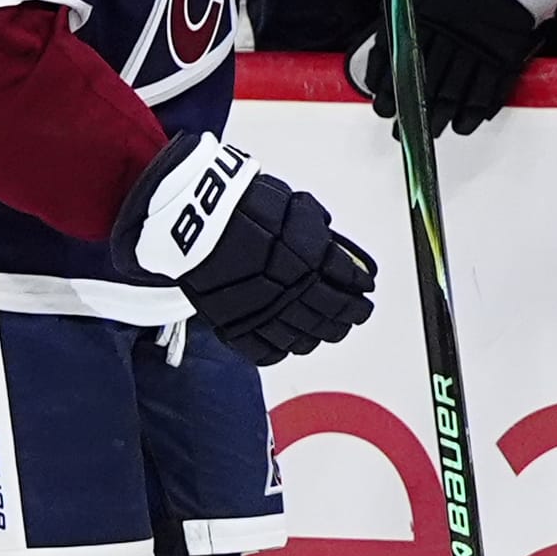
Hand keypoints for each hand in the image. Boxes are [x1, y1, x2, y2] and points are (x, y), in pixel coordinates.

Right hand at [111, 131, 377, 364]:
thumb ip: (319, 234)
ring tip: (329, 330)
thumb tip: (341, 255)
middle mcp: (293, 289)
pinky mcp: (238, 327)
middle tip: (356, 314)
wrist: (192, 217)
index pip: (349, 280)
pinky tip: (291, 342)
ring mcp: (265, 312)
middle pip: (333, 313)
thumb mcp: (293, 207)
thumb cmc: (240, 204)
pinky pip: (267, 351)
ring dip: (322, 334)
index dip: (360, 287)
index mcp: (311, 257)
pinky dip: (283, 349)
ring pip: (305, 337)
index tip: (365, 289)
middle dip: (350, 315)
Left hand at [349, 0, 556, 134]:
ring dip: (441, 116)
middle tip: (402, 132)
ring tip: (432, 131)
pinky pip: (489, 90)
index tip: (383, 109)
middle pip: (426, 83)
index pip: (401, 62)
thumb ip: (401, 12)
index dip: (390, 90)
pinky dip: (475, 111)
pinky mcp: (505, 54)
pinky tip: (464, 125)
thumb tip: (383, 49)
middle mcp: (448, 37)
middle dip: (413, 111)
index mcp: (424, 17)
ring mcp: (478, 47)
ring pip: (455, 92)